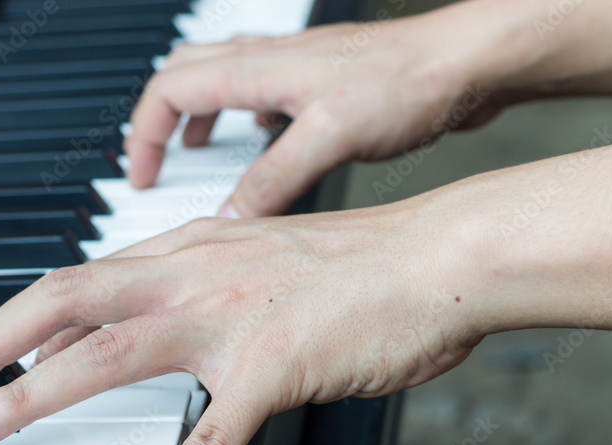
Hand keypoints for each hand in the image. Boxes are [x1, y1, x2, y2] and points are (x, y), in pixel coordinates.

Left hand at [0, 199, 485, 444]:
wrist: (436, 258)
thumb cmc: (359, 262)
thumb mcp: (261, 252)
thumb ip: (205, 280)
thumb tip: (161, 315)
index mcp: (191, 249)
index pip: (85, 280)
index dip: (24, 319)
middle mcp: (194, 275)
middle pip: (65, 302)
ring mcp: (229, 321)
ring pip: (107, 356)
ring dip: (35, 396)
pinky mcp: (274, 369)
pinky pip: (211, 437)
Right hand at [127, 12, 506, 217]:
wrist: (467, 62)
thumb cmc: (408, 83)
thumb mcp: (329, 138)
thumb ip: (273, 180)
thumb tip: (230, 217)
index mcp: (256, 69)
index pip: (167, 92)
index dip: (146, 137)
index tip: (143, 178)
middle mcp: (268, 60)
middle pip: (182, 77)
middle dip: (160, 121)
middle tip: (157, 162)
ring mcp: (293, 67)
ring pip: (219, 81)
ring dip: (198, 117)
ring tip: (196, 154)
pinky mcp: (320, 80)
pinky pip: (260, 91)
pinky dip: (244, 119)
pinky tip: (263, 145)